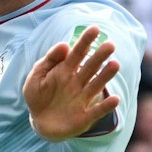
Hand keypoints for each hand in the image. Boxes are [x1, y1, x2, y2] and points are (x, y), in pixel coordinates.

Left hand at [24, 26, 120, 141]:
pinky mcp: (85, 116)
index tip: (95, 28)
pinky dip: (106, 106)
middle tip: (110, 45)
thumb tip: (64, 44)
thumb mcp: (37, 77)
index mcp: (65, 70)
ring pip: (96, 85)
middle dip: (99, 56)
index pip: (77, 53)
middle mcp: (77, 82)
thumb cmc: (38, 96)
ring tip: (114, 64)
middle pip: (90, 67)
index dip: (85, 41)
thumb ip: (49, 61)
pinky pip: (97, 111)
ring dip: (105, 76)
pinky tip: (114, 99)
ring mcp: (82, 99)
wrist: (40, 123)